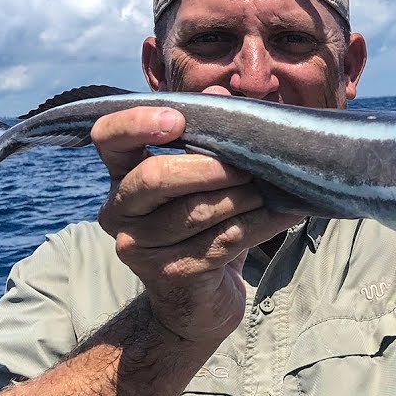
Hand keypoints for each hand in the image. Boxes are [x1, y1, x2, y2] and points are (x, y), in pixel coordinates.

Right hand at [92, 89, 302, 345]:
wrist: (195, 303)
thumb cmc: (201, 225)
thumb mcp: (201, 178)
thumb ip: (206, 134)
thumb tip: (220, 91)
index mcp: (120, 176)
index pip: (108, 138)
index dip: (138, 123)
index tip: (178, 121)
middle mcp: (119, 211)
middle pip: (156, 177)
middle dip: (210, 167)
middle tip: (249, 166)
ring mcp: (139, 248)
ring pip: (195, 211)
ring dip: (242, 197)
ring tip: (271, 189)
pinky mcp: (171, 275)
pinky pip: (223, 240)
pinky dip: (262, 224)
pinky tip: (287, 213)